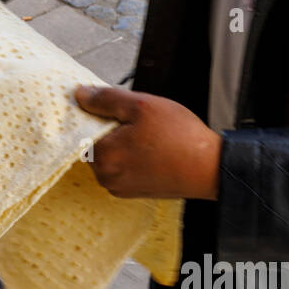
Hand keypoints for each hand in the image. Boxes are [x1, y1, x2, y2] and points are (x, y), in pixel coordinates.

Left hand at [75, 86, 221, 199]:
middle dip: (110, 131)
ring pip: (108, 157)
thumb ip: (106, 99)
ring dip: (121, 144)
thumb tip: (79, 95)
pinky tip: (150, 151)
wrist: (208, 168)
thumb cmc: (178, 136)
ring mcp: (117, 187)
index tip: (118, 109)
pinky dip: (130, 158)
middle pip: (94, 145)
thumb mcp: (141, 106)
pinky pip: (121, 169)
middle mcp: (104, 176)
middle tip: (138, 122)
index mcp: (102, 155)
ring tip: (148, 137)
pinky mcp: (130, 193)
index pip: (82, 130)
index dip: (98, 115)